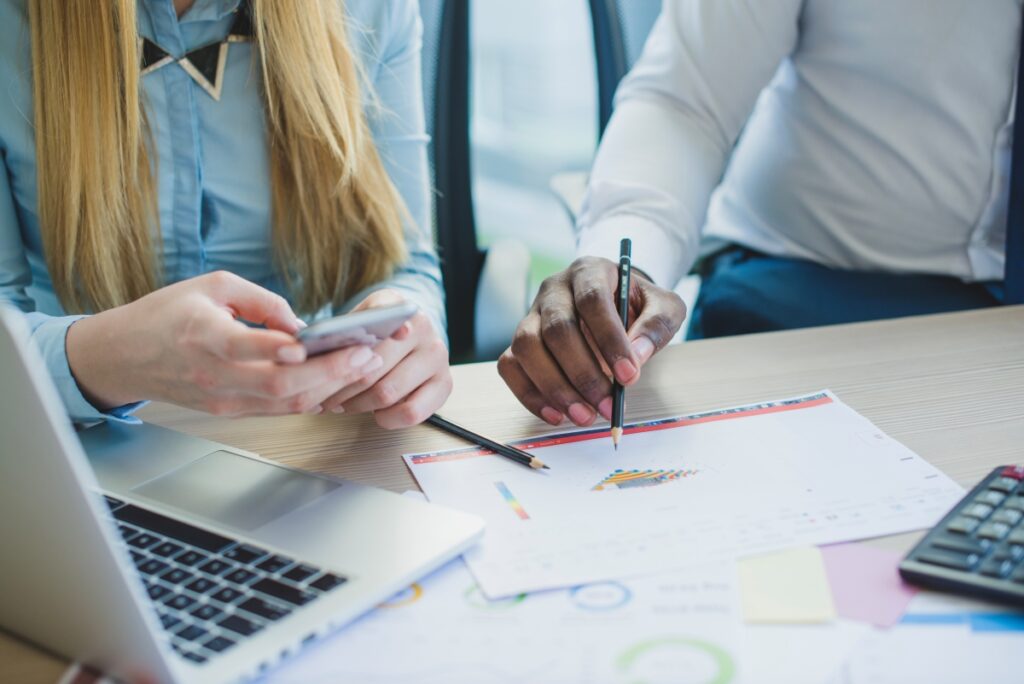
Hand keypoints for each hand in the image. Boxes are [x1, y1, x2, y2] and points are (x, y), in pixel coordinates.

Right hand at [66, 271, 381, 416]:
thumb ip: (261, 301)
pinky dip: (309, 398)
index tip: (331, 344)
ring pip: (284, 404)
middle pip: (281, 386)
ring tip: (363, 367)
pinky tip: (336, 383)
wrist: (122, 356)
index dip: (292, 353)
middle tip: (367, 356)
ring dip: (329, 389)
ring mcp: (221, 399)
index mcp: (204, 336)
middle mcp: (214, 375)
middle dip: (331, 373)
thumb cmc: (166, 314)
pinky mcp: (227, 410)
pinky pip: (276, 410)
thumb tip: (302, 324)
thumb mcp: (211, 286)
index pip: (254, 350)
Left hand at [319, 289, 451, 428]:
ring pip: (388, 393)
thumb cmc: (378, 332)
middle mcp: (423, 328)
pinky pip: (411, 412)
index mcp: (398, 306)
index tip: (331, 368)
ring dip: (359, 405)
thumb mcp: (359, 320)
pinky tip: (376, 413)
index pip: (373, 329)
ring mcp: (438, 356)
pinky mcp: (445, 384)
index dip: (349, 353)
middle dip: (341, 389)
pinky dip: (387, 418)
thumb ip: (340, 332)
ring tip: (342, 405)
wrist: (415, 333)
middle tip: (320, 399)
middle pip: (373, 369)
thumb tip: (310, 352)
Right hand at [498, 256, 685, 425]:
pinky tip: (558, 415)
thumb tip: (637, 356)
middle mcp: (554, 289)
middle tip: (608, 406)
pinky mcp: (519, 341)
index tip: (629, 376)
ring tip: (584, 415)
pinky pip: (510, 366)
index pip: (592, 300)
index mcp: (589, 271)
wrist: (615, 305)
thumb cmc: (638, 306)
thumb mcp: (664, 307)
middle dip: (583, 374)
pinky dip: (530, 395)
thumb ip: (657, 326)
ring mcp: (532, 314)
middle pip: (557, 328)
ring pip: (527, 347)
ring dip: (554, 388)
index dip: (609, 339)